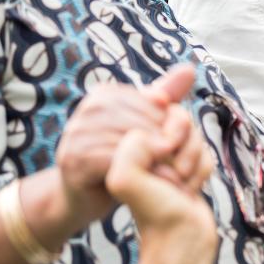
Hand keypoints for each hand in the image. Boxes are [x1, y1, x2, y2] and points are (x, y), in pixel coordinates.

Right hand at [55, 65, 196, 224]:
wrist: (84, 196)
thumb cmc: (121, 156)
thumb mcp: (144, 124)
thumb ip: (167, 97)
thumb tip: (190, 68)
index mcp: (105, 94)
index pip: (151, 101)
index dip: (170, 122)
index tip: (181, 142)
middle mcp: (87, 109)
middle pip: (140, 120)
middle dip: (163, 140)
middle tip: (180, 159)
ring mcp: (76, 133)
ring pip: (127, 139)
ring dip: (153, 156)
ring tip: (172, 170)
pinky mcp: (73, 159)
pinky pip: (111, 159)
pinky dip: (135, 169)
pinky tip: (151, 179)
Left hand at [106, 128, 217, 263]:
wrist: (183, 239)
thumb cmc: (154, 213)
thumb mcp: (125, 178)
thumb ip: (133, 146)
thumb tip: (164, 136)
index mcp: (126, 144)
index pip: (154, 108)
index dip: (165, 131)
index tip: (162, 156)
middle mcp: (144, 148)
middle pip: (176, 115)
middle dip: (183, 143)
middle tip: (174, 171)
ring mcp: (166, 157)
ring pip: (193, 132)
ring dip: (195, 157)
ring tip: (182, 182)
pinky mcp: (185, 166)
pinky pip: (204, 149)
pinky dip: (203, 168)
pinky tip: (190, 187)